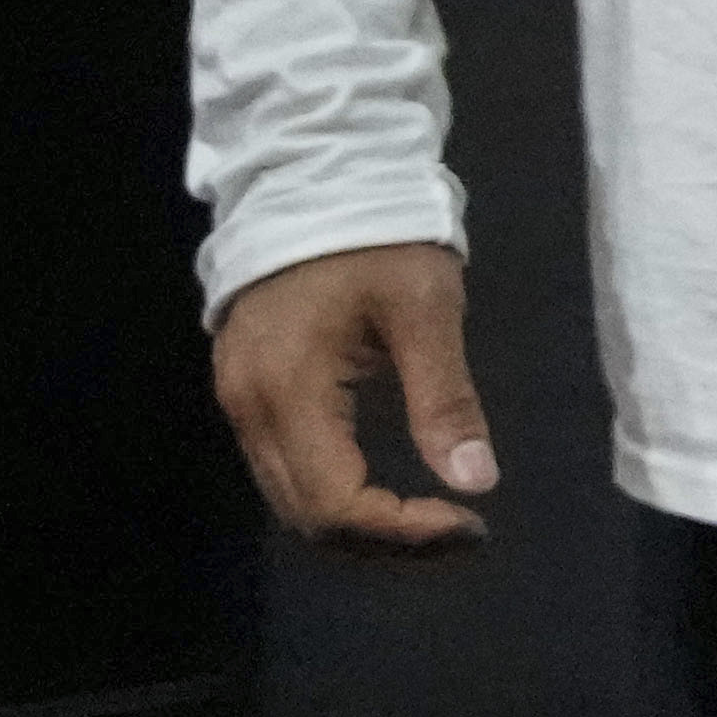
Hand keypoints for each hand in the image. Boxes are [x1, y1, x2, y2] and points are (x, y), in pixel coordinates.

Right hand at [210, 239, 498, 556]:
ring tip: (435, 523)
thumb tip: (477, 482)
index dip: (403, 532)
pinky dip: (338, 495)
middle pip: (308, 516)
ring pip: (292, 501)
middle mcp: (249, 409)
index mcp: (288, 390)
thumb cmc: (377, 234)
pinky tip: (390, 491)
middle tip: (462, 535)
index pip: (336, 503)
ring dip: (362, 526)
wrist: (313, 174)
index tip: (471, 528)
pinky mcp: (248, 390)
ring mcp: (240, 401)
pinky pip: (287, 469)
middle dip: (386, 542)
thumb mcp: (426, 309)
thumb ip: (445, 399)